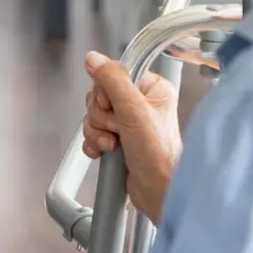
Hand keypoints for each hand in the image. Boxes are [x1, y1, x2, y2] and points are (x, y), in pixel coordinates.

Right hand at [81, 51, 181, 224]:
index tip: (113, 106)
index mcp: (151, 89)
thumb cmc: (158, 155)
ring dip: (97, 131)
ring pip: (94, 116)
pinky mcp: (118, 141)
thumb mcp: (134, 111)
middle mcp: (140, 104)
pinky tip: (105, 153)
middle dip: (101, 116)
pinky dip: (94, 143)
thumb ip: (113, 81)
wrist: (159, 193)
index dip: (106, 92)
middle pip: (100, 96)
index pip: (114, 75)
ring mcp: (128, 124)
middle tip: (118, 129)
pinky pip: (93, 133)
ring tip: (113, 145)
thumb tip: (94, 59)